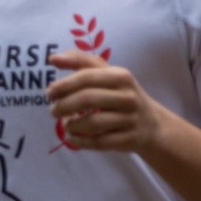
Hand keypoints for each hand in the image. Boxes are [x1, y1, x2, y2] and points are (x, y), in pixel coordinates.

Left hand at [46, 48, 166, 153]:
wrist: (151, 124)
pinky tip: (71, 137)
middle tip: (53, 110)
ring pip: (93, 123)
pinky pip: (99, 142)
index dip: (64, 85)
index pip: (86, 77)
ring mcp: (130, 119)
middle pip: (88, 99)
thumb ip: (81, 62)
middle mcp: (128, 97)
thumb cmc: (121, 95)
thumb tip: (53, 58)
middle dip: (64, 105)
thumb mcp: (107, 74)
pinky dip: (80, 141)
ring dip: (71, 125)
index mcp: (121, 76)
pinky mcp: (129, 140)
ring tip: (64, 124)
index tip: (49, 93)